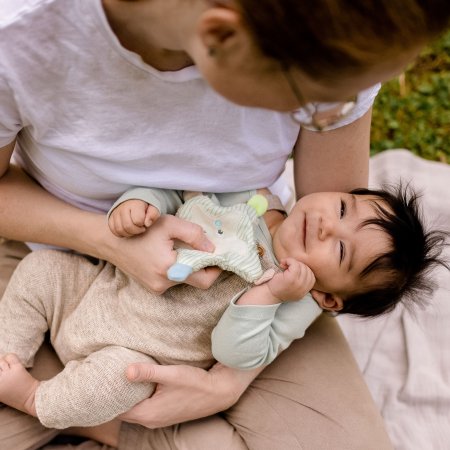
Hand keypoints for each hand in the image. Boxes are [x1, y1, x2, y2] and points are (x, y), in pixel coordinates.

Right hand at [103, 214, 221, 293]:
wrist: (113, 242)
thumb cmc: (142, 230)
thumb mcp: (170, 224)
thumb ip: (194, 234)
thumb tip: (211, 248)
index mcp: (170, 269)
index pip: (204, 280)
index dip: (215, 270)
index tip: (218, 256)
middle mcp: (164, 283)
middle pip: (195, 281)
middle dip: (203, 268)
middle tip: (205, 252)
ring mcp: (157, 288)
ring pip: (184, 280)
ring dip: (189, 267)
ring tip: (183, 249)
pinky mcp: (152, 287)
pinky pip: (173, 280)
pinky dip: (177, 270)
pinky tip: (171, 256)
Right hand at [108, 200, 159, 236]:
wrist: (136, 200)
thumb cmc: (147, 207)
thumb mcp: (154, 208)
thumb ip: (153, 214)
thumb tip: (147, 223)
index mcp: (135, 204)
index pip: (138, 220)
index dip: (143, 224)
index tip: (145, 222)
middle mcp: (123, 207)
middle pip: (128, 226)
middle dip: (137, 231)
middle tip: (141, 228)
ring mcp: (115, 213)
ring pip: (119, 230)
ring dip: (129, 233)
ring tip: (135, 229)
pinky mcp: (111, 217)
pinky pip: (113, 230)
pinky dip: (121, 233)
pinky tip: (128, 231)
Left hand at [119, 362, 260, 427]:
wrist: (219, 392)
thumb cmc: (196, 383)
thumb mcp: (171, 374)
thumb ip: (148, 372)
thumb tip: (125, 371)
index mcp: (148, 413)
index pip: (118, 409)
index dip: (109, 397)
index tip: (102, 381)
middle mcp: (151, 420)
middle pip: (125, 410)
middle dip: (117, 396)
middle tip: (109, 376)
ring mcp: (159, 418)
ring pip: (136, 408)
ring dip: (129, 396)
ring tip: (122, 377)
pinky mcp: (166, 413)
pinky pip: (145, 407)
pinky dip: (139, 397)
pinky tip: (141, 383)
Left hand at [267, 258, 315, 300]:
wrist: (268, 294)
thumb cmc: (278, 288)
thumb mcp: (293, 287)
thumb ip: (301, 281)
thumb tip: (303, 266)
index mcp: (305, 291)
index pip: (311, 276)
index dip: (303, 270)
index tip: (293, 270)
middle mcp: (304, 288)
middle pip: (308, 270)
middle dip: (298, 265)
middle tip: (287, 267)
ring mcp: (298, 284)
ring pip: (302, 266)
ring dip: (293, 262)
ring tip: (284, 265)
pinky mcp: (292, 279)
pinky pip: (295, 264)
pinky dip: (289, 261)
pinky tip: (282, 263)